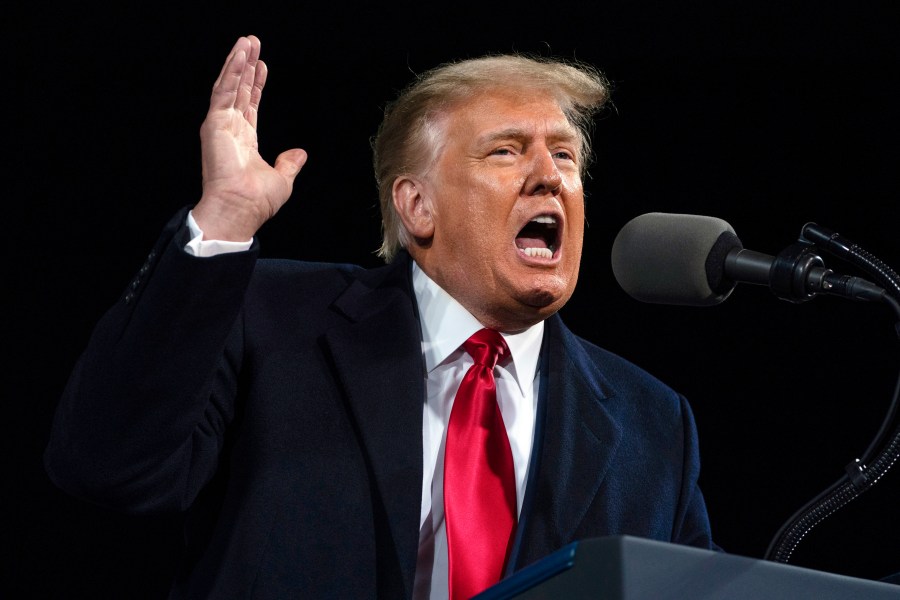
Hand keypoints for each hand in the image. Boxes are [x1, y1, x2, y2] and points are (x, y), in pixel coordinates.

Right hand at [192, 35, 307, 240]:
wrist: (241, 209)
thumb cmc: (256, 201)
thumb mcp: (282, 179)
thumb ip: (289, 164)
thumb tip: (300, 153)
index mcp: (244, 141)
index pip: (250, 105)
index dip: (257, 85)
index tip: (263, 66)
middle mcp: (230, 130)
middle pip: (239, 90)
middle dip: (246, 66)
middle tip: (252, 43)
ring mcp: (221, 125)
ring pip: (229, 86)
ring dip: (238, 62)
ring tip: (247, 42)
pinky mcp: (214, 123)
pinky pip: (223, 92)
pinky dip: (231, 73)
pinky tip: (240, 56)